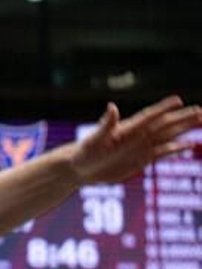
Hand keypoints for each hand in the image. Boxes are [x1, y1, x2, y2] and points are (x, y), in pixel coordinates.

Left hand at [69, 96, 201, 183]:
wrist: (79, 168)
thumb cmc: (83, 152)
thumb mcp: (93, 139)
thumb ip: (105, 125)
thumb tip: (113, 106)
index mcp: (127, 129)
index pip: (149, 116)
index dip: (163, 108)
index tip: (178, 100)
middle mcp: (137, 136)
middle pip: (164, 124)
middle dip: (182, 117)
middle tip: (200, 110)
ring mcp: (141, 147)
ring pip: (167, 136)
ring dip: (183, 129)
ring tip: (200, 120)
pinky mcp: (141, 159)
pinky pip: (162, 152)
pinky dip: (176, 149)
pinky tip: (188, 145)